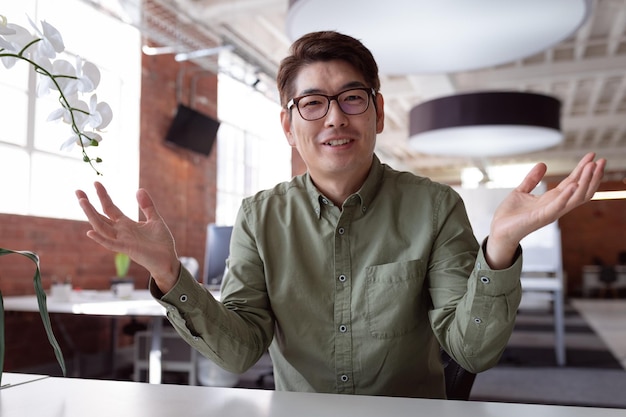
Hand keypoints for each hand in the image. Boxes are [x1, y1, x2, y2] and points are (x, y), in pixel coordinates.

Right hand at [75, 181, 180, 292]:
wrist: (168, 260)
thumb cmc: (161, 242)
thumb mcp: (155, 219)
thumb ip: (147, 206)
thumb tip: (139, 189)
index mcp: (126, 224)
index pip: (110, 208)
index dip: (103, 196)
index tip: (96, 182)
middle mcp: (121, 231)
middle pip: (100, 216)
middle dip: (89, 204)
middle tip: (78, 191)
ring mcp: (122, 240)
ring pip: (101, 227)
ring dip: (91, 215)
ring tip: (82, 201)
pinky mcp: (127, 249)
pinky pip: (110, 244)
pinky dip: (100, 239)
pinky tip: (90, 232)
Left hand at [486, 152, 605, 268]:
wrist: (498, 230)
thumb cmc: (510, 215)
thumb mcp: (521, 192)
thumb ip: (532, 179)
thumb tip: (542, 164)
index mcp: (551, 199)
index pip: (573, 182)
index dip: (583, 170)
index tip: (592, 156)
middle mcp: (555, 206)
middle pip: (580, 190)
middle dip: (592, 175)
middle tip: (602, 160)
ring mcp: (550, 212)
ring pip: (575, 198)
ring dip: (585, 182)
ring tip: (593, 168)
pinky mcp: (541, 217)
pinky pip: (558, 206)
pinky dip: (566, 196)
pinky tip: (573, 185)